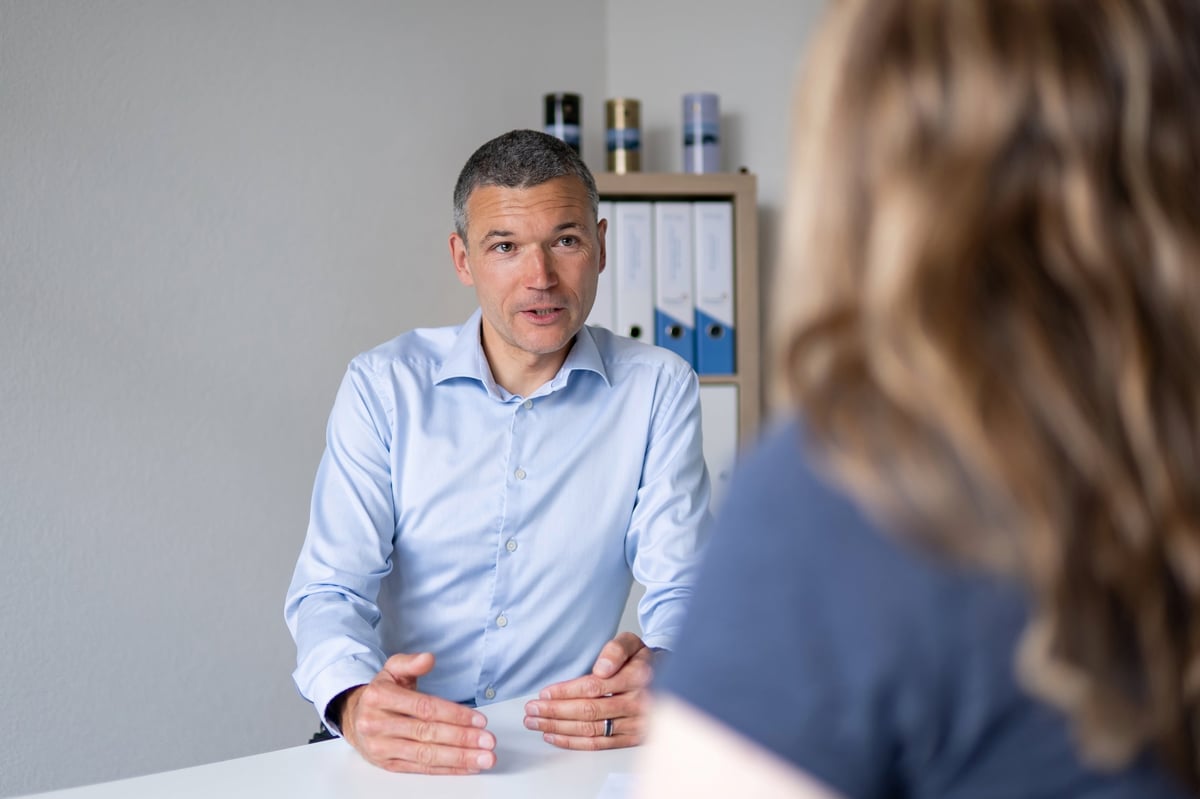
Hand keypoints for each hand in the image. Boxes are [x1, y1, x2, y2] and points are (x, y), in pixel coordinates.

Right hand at [339, 652, 496, 773]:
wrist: (354, 717)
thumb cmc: (381, 693)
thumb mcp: (392, 670)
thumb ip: (411, 663)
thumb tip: (428, 658)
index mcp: (379, 697)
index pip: (424, 708)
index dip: (454, 714)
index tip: (479, 720)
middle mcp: (377, 724)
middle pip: (427, 733)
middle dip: (462, 739)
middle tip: (488, 741)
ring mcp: (381, 747)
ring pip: (426, 755)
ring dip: (459, 758)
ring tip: (484, 758)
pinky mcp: (387, 764)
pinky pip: (421, 768)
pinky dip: (447, 769)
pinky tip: (466, 766)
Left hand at [523, 632, 656, 749]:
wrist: (670, 678)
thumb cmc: (644, 660)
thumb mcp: (632, 642)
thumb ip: (615, 649)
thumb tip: (601, 668)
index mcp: (638, 677)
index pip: (593, 687)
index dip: (565, 692)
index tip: (544, 694)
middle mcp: (638, 703)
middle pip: (588, 711)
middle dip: (555, 712)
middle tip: (531, 711)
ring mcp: (636, 724)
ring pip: (591, 729)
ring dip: (559, 728)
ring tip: (536, 724)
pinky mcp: (633, 738)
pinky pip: (599, 744)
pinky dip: (574, 742)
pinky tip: (555, 737)